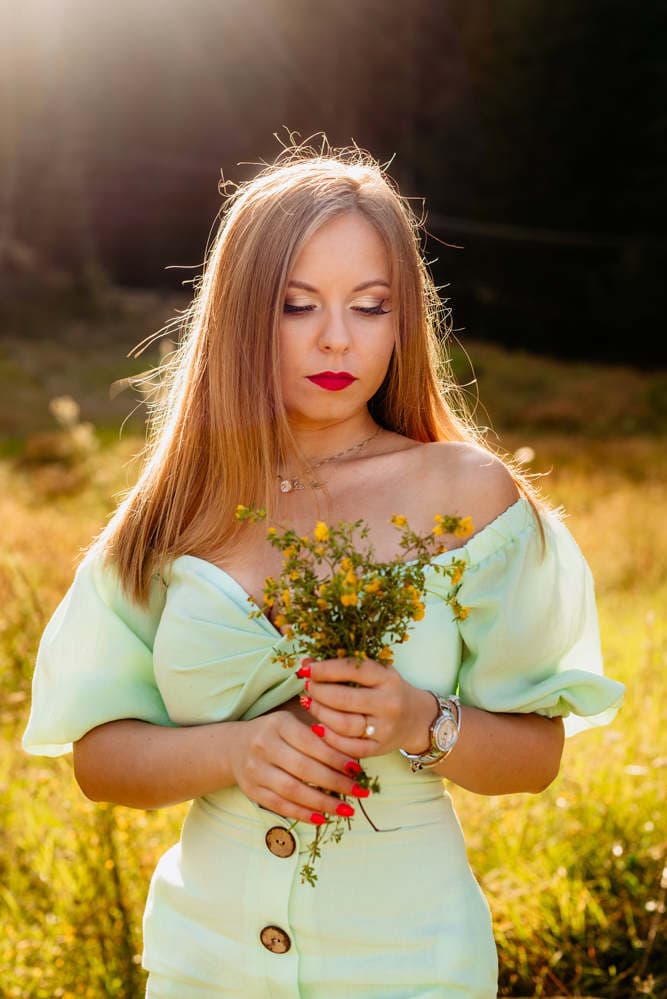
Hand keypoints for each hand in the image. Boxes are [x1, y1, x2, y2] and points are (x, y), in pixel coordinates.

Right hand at [228, 709, 361, 823]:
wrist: (235, 747)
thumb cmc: (275, 733)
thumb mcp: (293, 722)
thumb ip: (319, 735)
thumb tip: (353, 755)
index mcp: (278, 724)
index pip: (311, 743)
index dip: (336, 758)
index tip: (357, 769)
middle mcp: (263, 746)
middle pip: (303, 768)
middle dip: (335, 782)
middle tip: (359, 792)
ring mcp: (255, 770)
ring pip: (292, 790)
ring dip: (322, 802)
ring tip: (346, 809)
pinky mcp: (252, 791)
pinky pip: (280, 806)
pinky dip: (303, 814)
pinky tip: (322, 818)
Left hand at [303, 657, 435, 758]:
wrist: (418, 719)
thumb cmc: (389, 690)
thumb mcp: (375, 673)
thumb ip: (345, 668)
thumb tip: (307, 663)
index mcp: (387, 678)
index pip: (353, 670)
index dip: (325, 668)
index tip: (307, 668)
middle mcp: (388, 703)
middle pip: (343, 699)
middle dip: (318, 692)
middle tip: (307, 687)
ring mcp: (384, 729)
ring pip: (343, 725)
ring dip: (320, 713)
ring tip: (309, 703)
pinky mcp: (379, 749)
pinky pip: (347, 747)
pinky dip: (328, 738)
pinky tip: (318, 726)